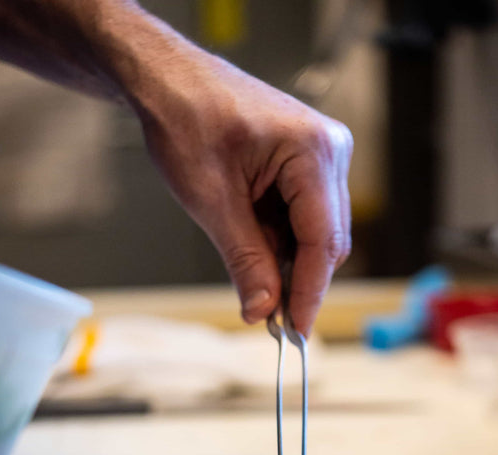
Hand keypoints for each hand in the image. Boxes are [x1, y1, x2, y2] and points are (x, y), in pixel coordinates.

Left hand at [136, 45, 352, 335]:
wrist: (168, 81)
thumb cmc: (185, 119)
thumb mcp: (211, 201)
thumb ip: (245, 260)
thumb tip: (263, 310)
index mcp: (312, 151)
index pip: (322, 241)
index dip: (309, 292)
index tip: (295, 331)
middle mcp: (329, 150)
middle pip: (327, 240)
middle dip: (298, 280)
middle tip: (269, 316)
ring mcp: (322, 155)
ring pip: (317, 233)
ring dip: (286, 261)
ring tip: (252, 278)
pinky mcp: (308, 163)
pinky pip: (304, 218)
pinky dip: (280, 242)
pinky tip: (254, 247)